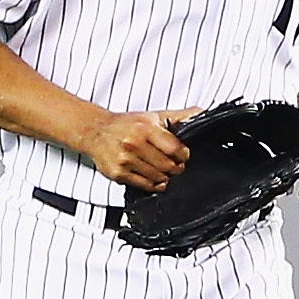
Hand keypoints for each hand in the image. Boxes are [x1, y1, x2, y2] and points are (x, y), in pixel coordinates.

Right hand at [81, 108, 195, 191]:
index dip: (183, 155)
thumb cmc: (126, 124)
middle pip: (169, 166)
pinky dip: (154, 184)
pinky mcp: (118, 174)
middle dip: (176, 167)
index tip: (183, 155)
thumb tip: (201, 113)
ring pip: (158, 178)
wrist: (96, 131)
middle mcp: (134, 143)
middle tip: (175, 164)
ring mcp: (125, 160)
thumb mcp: (153, 116)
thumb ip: (178, 116)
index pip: (175, 149)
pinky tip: (153, 176)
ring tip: (162, 168)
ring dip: (165, 176)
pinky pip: (145, 185)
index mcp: (145, 128)